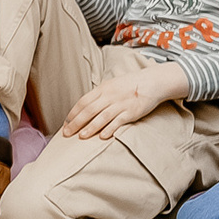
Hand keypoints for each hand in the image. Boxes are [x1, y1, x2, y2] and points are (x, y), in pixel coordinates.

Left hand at [59, 67, 175, 138]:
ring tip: (81, 137)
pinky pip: (118, 121)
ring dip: (91, 127)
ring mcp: (121, 104)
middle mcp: (110, 96)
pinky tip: (102, 136)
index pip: (83, 102)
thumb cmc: (129, 85)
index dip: (73, 113)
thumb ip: (98, 95)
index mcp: (103, 89)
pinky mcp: (132, 112)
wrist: (152, 82)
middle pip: (89, 110)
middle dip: (76, 123)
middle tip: (67, 133)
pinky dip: (110, 129)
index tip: (66, 123)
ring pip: (102, 117)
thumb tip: (83, 107)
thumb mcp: (111, 85)